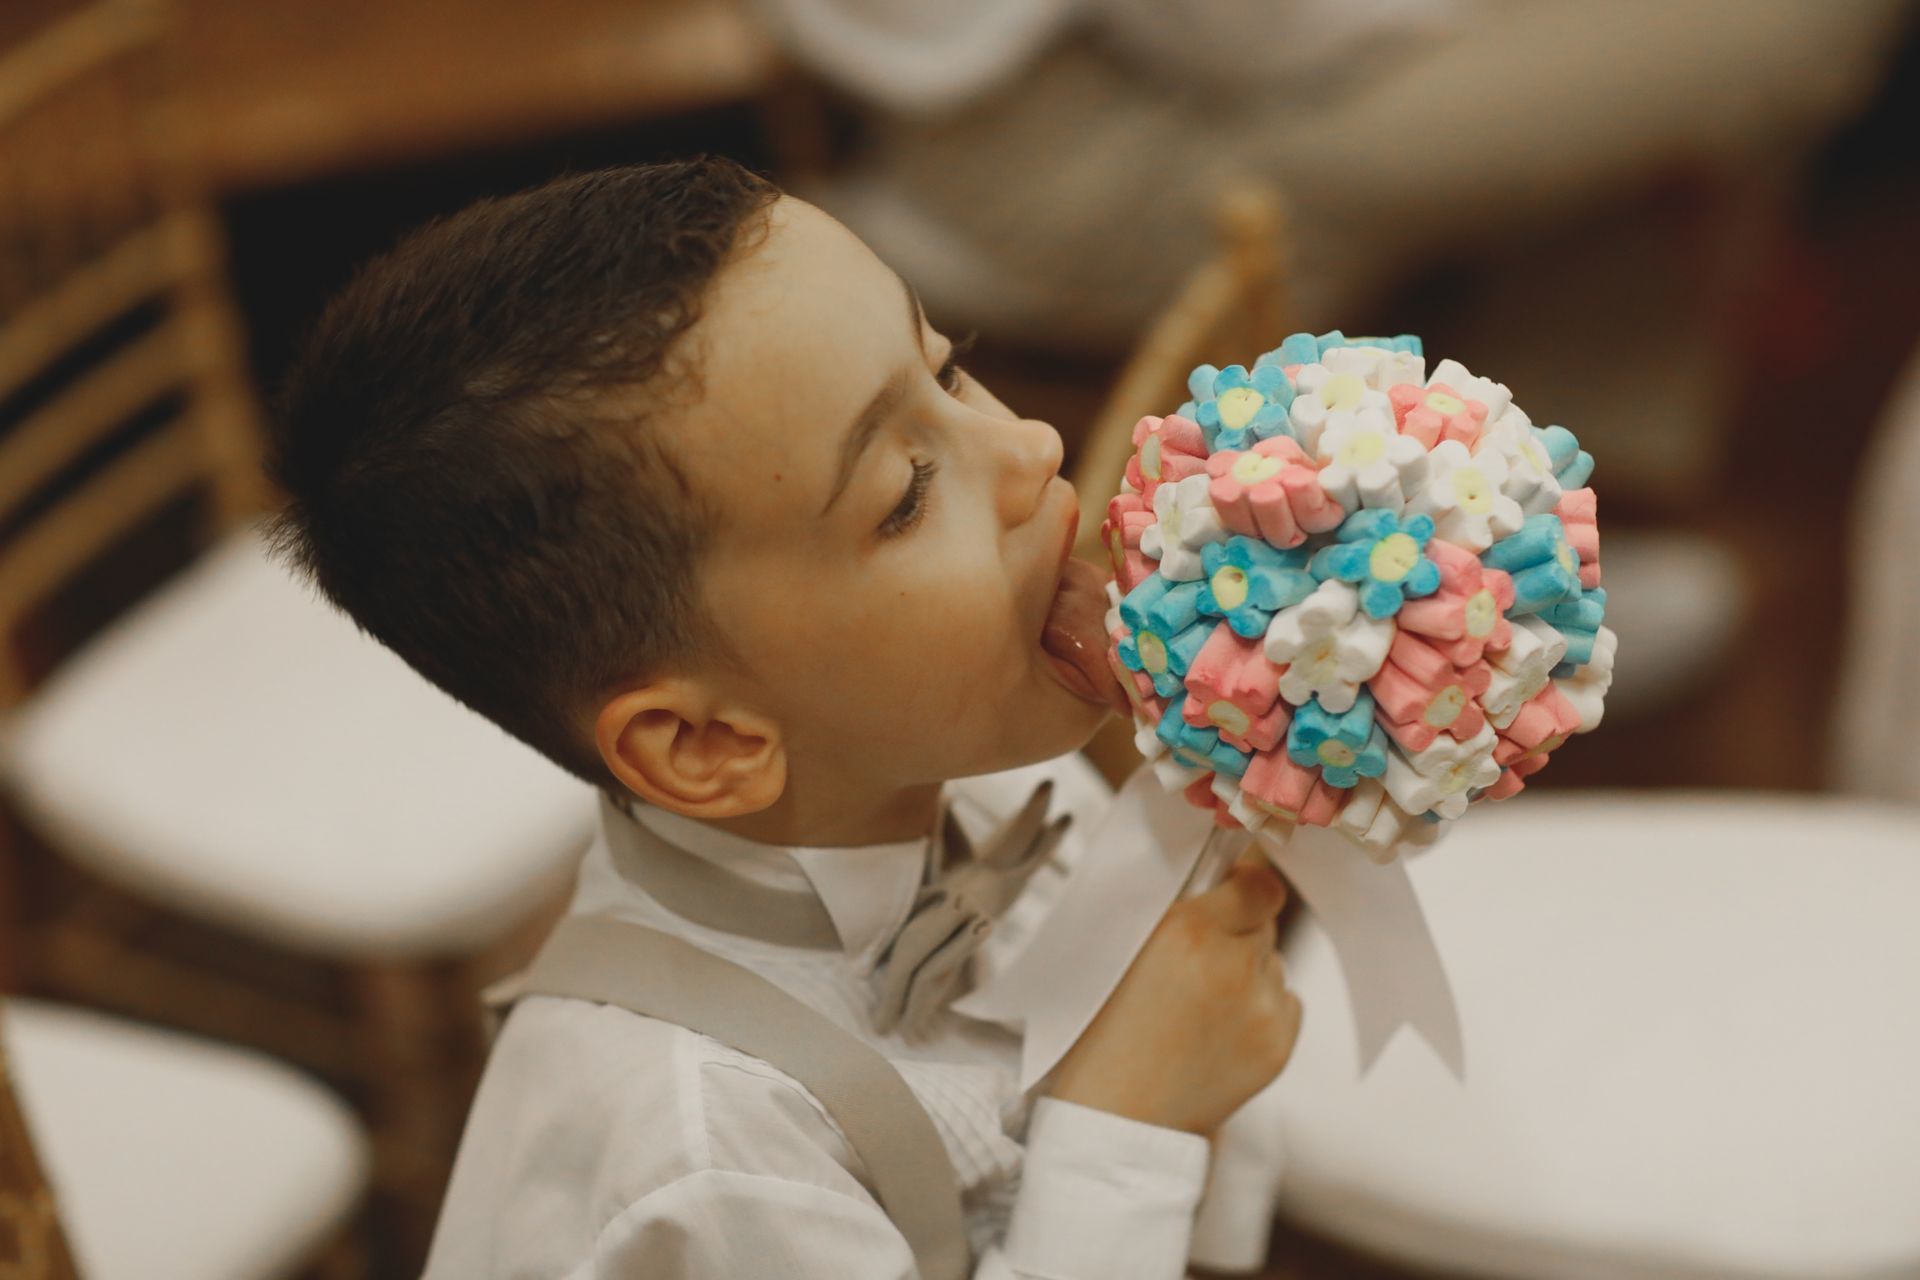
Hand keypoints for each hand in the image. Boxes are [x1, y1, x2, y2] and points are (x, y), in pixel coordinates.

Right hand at [1045, 853, 1301, 1135]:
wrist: (1115, 1120)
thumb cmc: (1101, 1033)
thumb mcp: (1119, 951)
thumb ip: (1174, 912)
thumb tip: (1221, 880)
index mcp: (1186, 931)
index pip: (1258, 883)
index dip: (1243, 886)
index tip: (1228, 893)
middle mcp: (1232, 964)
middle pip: (1264, 921)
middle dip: (1237, 931)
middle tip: (1197, 961)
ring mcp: (1261, 1008)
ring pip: (1273, 962)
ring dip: (1248, 971)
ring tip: (1202, 1006)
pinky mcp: (1278, 1046)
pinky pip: (1286, 1003)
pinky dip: (1261, 1009)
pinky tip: (1220, 1031)